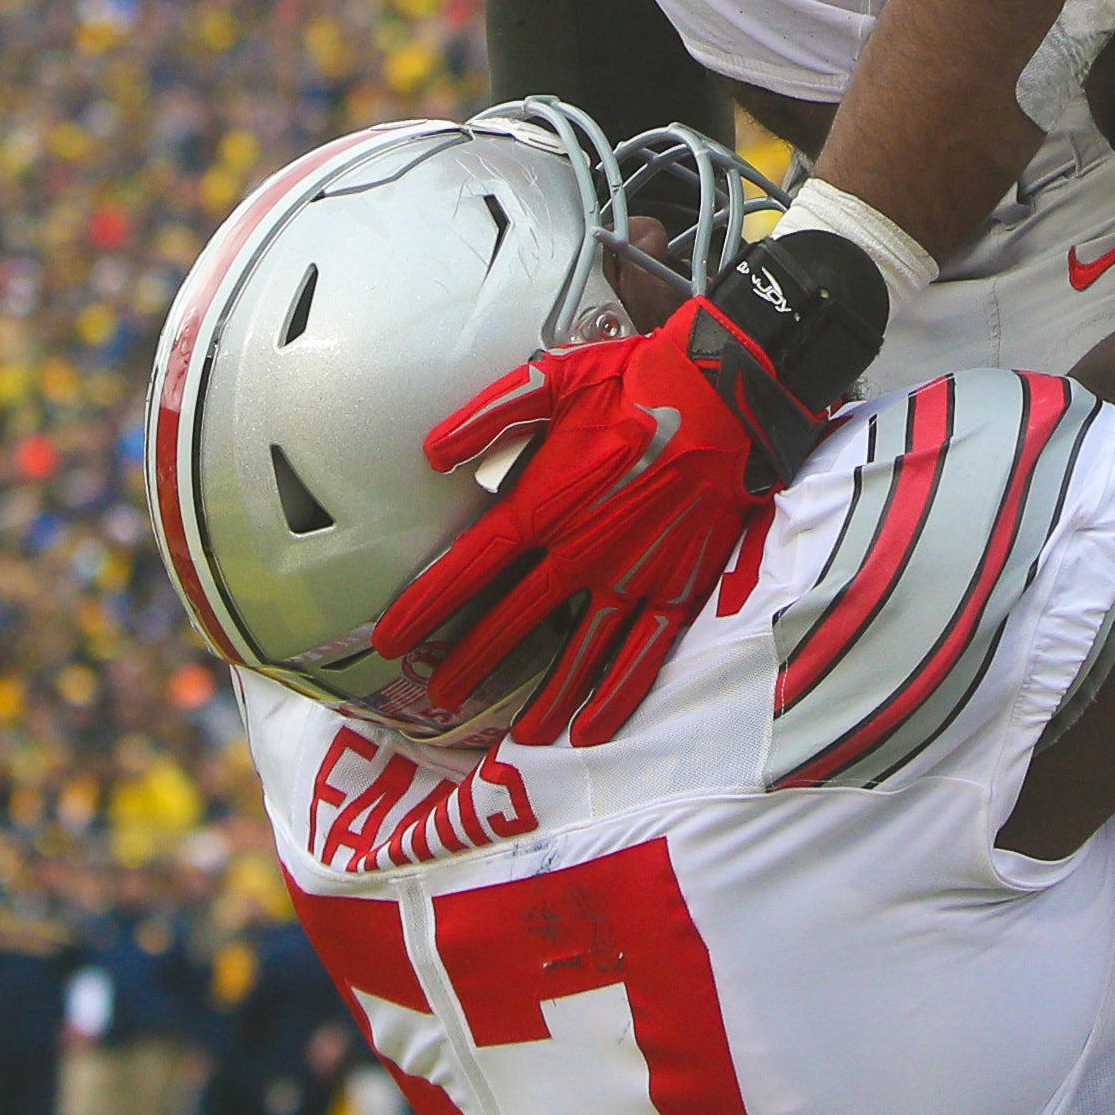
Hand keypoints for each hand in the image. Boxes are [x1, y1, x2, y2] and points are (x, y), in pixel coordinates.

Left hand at [372, 229, 888, 743]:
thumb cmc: (634, 381)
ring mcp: (631, 576)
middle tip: (438, 696)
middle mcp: (582, 550)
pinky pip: (642, 654)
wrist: (722, 394)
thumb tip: (432, 450)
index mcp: (546, 501)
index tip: (391, 639)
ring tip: (515, 737)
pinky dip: (618, 696)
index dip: (426, 605)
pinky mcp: (676, 586)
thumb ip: (490, 414)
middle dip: (470, 662)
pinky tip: (594, 731)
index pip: (471, 566)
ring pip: (576, 653)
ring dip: (543, 698)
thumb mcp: (552, 377)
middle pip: (512, 621)